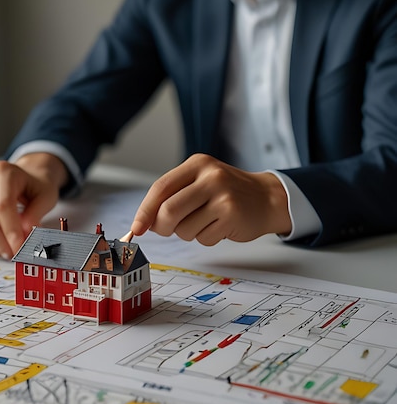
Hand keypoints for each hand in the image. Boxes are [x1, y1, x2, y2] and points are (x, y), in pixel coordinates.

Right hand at [0, 153, 67, 257]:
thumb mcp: (46, 197)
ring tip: (7, 252)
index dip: (10, 229)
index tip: (20, 247)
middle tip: (14, 254)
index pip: (2, 205)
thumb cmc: (36, 187)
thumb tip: (24, 235)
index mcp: (4, 172)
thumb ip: (36, 215)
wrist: (25, 177)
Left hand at [130, 153, 291, 245]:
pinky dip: (205, 238)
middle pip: (169, 210)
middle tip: (166, 230)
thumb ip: (173, 196)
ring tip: (204, 222)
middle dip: (162, 227)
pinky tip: (218, 226)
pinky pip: (202, 238)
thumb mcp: (200, 181)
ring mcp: (223, 196)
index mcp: (197, 164)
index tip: (137, 227)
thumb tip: (145, 222)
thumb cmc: (228, 192)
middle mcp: (210, 176)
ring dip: (187, 233)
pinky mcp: (232, 216)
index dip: (145, 210)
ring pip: (184, 228)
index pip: (161, 187)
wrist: (267, 198)